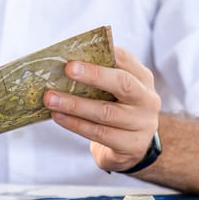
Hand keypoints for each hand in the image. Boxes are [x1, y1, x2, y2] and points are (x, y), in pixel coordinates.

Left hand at [43, 46, 160, 172]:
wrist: (132, 149)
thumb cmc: (116, 111)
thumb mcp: (114, 92)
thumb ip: (98, 78)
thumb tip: (63, 64)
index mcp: (142, 79)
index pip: (126, 59)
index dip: (105, 52)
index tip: (80, 50)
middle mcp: (147, 99)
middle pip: (122, 83)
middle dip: (94, 75)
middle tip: (67, 69)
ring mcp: (142, 124)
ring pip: (105, 112)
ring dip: (75, 104)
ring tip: (51, 98)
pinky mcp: (131, 145)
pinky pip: (99, 133)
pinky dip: (76, 124)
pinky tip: (58, 116)